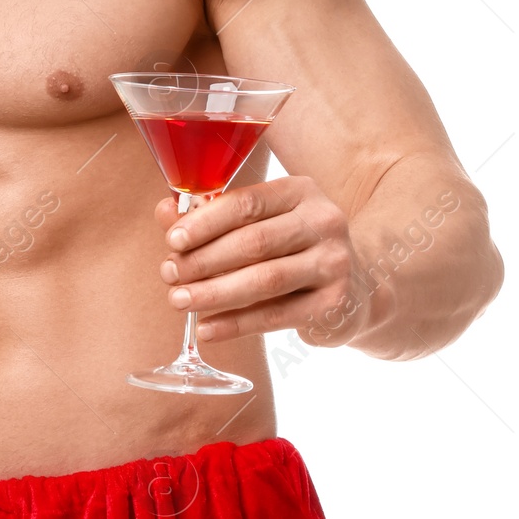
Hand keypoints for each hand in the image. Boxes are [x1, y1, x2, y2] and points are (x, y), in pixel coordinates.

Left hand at [154, 175, 366, 346]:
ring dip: (215, 293)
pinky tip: (207, 328)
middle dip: (204, 260)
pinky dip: (237, 324)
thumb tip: (164, 212)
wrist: (353, 286)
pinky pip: (277, 315)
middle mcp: (323, 221)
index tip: (172, 241)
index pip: (247, 203)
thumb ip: (211, 215)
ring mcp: (334, 262)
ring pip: (264, 280)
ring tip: (180, 301)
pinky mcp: (335, 302)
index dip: (205, 222)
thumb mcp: (258, 222)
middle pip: (254, 242)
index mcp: (300, 190)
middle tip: (169, 274)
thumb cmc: (290, 246)